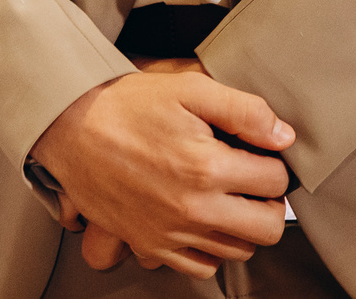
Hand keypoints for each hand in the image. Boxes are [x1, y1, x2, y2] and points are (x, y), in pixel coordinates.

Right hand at [33, 62, 294, 277]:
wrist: (71, 129)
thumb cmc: (128, 105)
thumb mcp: (189, 89)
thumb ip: (244, 110)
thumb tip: (283, 136)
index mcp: (207, 168)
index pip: (276, 180)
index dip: (274, 161)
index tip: (259, 151)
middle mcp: (193, 210)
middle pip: (267, 228)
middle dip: (268, 201)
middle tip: (252, 178)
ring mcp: (171, 234)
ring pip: (238, 251)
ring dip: (242, 225)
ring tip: (227, 194)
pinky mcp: (151, 246)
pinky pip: (201, 267)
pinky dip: (210, 248)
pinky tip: (203, 218)